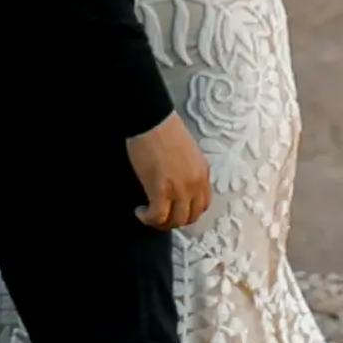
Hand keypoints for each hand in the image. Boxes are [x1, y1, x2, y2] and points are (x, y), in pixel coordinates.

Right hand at [126, 112, 212, 231]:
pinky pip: (157, 216)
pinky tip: (140, 211)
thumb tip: (176, 186)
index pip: (203, 204)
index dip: (188, 212)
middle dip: (175, 220)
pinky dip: (148, 218)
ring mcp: (180, 188)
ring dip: (161, 222)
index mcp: (203, 172)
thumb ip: (187, 171)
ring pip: (175, 220)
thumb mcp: (187, 152)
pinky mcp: (161, 190)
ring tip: (149, 215)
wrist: (151, 120)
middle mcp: (196, 183)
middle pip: (190, 216)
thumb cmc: (163, 129)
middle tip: (161, 216)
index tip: (175, 209)